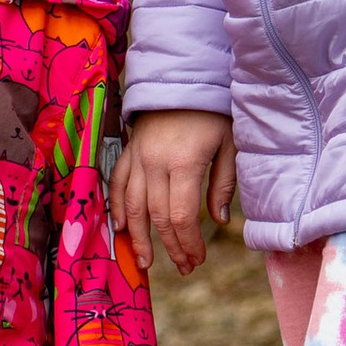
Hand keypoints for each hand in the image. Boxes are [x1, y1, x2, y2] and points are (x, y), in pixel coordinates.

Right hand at [110, 109, 236, 276]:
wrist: (183, 78)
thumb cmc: (213, 113)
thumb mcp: (229, 145)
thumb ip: (223, 184)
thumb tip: (219, 222)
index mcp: (184, 163)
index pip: (181, 216)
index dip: (188, 243)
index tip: (197, 259)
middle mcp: (155, 163)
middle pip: (157, 217)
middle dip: (169, 247)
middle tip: (182, 267)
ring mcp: (138, 157)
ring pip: (132, 206)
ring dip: (138, 237)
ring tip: (146, 262)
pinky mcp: (128, 151)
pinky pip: (117, 183)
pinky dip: (117, 208)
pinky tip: (121, 229)